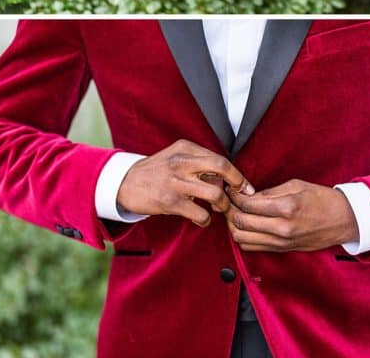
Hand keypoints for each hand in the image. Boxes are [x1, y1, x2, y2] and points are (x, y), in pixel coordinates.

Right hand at [116, 139, 252, 227]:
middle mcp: (182, 161)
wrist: (123, 183)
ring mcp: (175, 182)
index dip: (237, 174)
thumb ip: (199, 162)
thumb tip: (227, 176)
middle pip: (221, 168)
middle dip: (237, 184)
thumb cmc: (157, 170)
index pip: (220, 159)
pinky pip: (199, 213)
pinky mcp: (169, 201)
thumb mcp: (176, 156)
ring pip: (214, 193)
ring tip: (219, 209)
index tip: (246, 187)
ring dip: (222, 205)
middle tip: (241, 196)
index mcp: (186, 148)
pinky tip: (203, 220)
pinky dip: (205, 219)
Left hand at [225, 180, 357, 252]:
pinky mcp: (281, 250)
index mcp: (287, 207)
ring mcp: (280, 242)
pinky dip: (243, 237)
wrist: (343, 220)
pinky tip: (246, 226)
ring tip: (235, 214)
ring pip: (242, 239)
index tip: (231, 190)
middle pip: (240, 223)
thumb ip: (271, 192)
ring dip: (234, 226)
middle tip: (229, 201)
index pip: (249, 205)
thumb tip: (249, 195)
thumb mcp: (298, 185)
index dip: (235, 196)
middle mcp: (281, 228)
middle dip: (230, 211)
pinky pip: (252, 247)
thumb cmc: (323, 199)